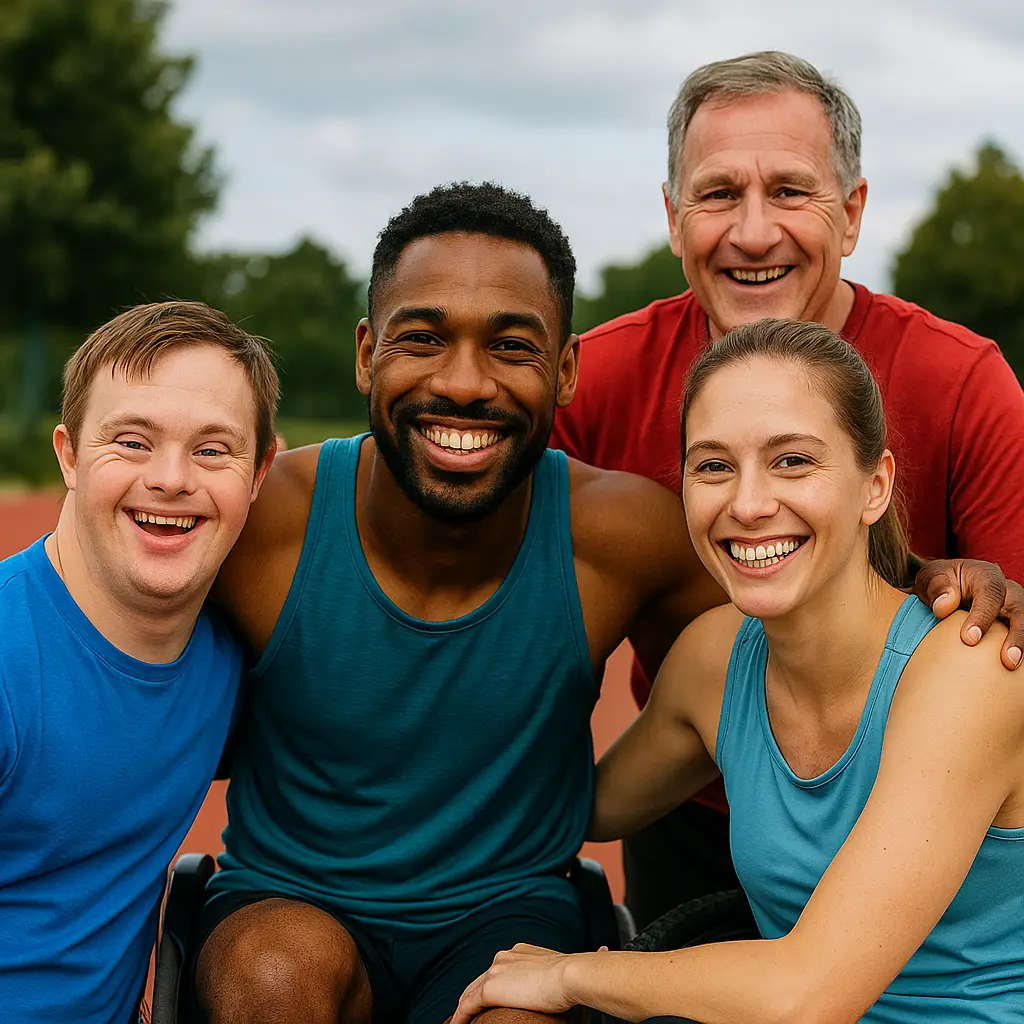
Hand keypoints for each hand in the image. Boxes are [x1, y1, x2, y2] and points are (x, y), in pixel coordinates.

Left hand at [452, 944, 576, 1023]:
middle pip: (480, 981)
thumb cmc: (572, 978)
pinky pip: (467, 1005)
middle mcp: (504, 958)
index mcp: (519, 952)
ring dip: (463, 1009)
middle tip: (466, 1014)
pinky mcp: (490, 988)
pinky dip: (459, 1017)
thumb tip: (567, 979)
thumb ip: (551, 976)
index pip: (498, 972)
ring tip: (459, 1022)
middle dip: (472, 997)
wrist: (569, 975)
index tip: (489, 999)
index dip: (490, 986)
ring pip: (470, 993)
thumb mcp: (558, 972)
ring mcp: (495, 971)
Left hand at [913, 558, 1023, 668]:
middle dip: (1016, 635)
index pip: (991, 593)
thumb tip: (944, 607)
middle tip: (1007, 660)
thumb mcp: (931, 578)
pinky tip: (1010, 670)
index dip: (982, 616)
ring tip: (1012, 666)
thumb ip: (937, 587)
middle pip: (1020, 610)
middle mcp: (1007, 591)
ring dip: (1021, 645)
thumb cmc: (939, 583)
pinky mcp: (1014, 624)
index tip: (969, 639)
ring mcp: (1014, 609)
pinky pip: (1021, 635)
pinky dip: (1020, 649)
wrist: (947, 589)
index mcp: (986, 576)